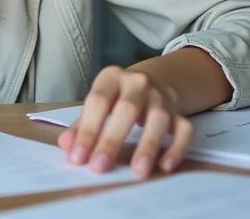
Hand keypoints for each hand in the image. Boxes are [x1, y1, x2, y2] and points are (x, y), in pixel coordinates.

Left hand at [57, 65, 193, 177]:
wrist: (155, 80)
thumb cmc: (118, 97)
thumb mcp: (98, 102)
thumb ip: (81, 123)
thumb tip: (66, 146)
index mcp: (111, 77)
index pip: (97, 102)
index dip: (87, 130)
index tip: (78, 158)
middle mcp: (138, 83)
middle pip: (126, 110)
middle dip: (112, 140)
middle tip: (100, 168)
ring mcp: (161, 97)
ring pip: (158, 119)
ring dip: (148, 145)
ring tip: (137, 171)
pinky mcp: (179, 112)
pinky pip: (184, 129)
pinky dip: (177, 148)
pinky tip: (165, 167)